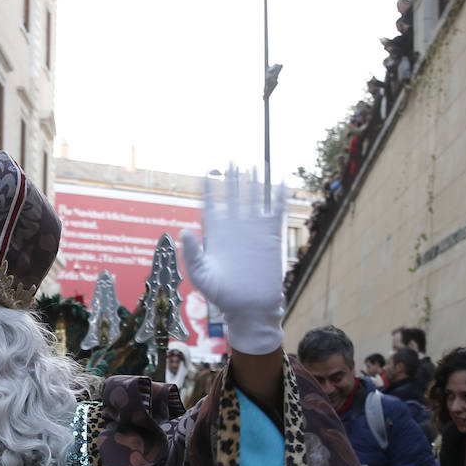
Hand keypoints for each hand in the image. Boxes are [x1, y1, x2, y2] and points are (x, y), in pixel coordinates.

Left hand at [178, 168, 285, 354]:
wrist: (248, 307)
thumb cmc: (221, 295)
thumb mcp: (201, 275)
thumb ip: (192, 253)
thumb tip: (185, 230)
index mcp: (215, 234)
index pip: (211, 204)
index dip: (208, 188)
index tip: (206, 171)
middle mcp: (234, 227)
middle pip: (233, 195)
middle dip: (232, 177)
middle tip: (231, 157)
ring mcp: (253, 230)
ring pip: (254, 197)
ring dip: (255, 180)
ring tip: (256, 161)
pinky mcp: (271, 235)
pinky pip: (276, 209)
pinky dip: (278, 194)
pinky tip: (280, 178)